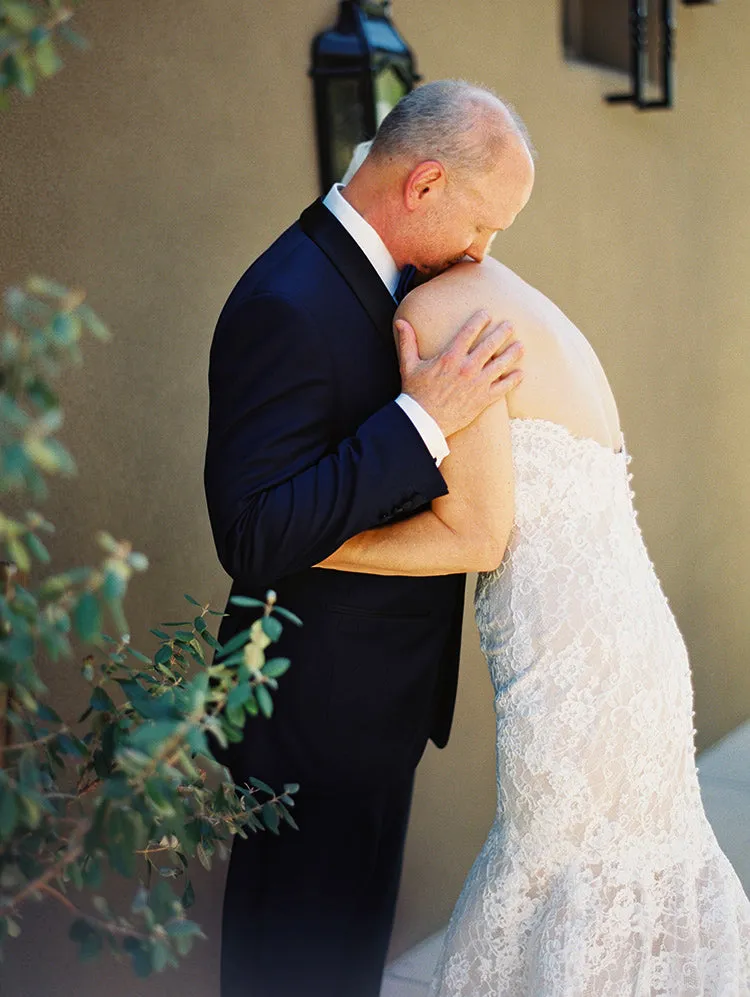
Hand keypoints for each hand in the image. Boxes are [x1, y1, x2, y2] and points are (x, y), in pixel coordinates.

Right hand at [395, 311, 522, 438]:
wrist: (423, 422)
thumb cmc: (415, 394)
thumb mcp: (408, 366)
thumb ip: (407, 342)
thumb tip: (400, 322)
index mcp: (450, 358)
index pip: (469, 332)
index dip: (479, 320)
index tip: (487, 314)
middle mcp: (466, 368)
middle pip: (490, 345)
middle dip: (502, 333)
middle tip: (510, 325)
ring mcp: (477, 384)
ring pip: (500, 364)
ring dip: (512, 354)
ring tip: (520, 346)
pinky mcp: (483, 400)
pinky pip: (502, 388)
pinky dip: (513, 380)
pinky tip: (520, 374)